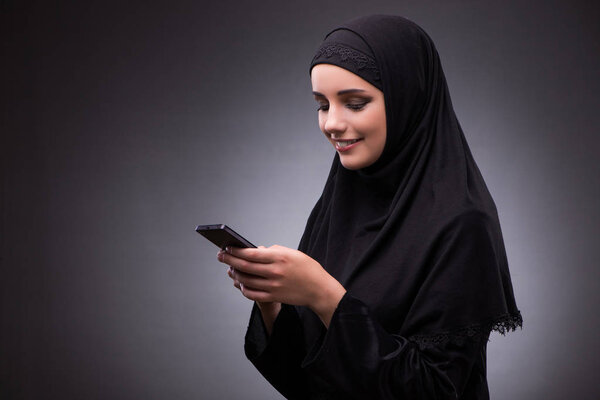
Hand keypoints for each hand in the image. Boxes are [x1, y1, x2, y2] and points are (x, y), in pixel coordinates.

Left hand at [217, 245, 345, 325]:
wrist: (319, 289)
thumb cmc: (307, 268)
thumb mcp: (293, 253)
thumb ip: (274, 251)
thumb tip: (256, 251)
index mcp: (280, 258)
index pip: (252, 254)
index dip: (237, 251)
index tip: (227, 247)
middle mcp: (275, 272)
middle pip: (245, 266)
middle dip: (229, 260)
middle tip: (220, 256)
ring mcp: (273, 286)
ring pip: (246, 280)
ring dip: (235, 274)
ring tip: (230, 269)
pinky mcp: (274, 297)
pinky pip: (252, 294)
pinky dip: (243, 288)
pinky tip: (241, 283)